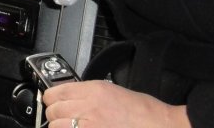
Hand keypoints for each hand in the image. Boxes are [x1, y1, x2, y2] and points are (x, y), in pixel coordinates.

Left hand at [42, 80, 190, 127]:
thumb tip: (74, 99)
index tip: (53, 103)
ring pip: (56, 126)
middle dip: (55, 115)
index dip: (52, 98)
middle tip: (62, 118)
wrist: (161, 127)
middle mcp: (88, 107)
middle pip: (53, 110)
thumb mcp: (114, 92)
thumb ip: (91, 94)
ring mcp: (88, 126)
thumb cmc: (145, 113)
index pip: (56, 91)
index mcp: (94, 90)